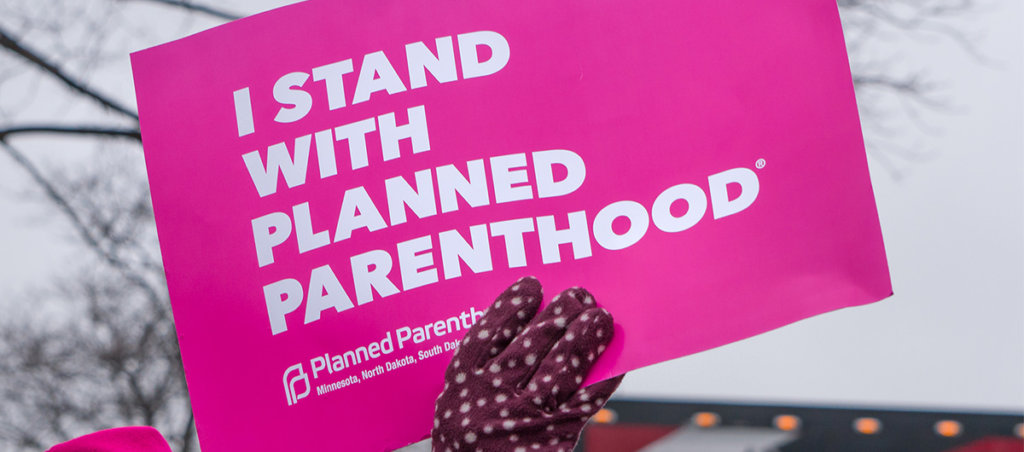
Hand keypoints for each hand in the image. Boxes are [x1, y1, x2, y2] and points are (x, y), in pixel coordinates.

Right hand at [431, 277, 622, 451]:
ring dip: (586, 337)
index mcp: (464, 383)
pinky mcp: (555, 435)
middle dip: (561, 313)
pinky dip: (603, 377)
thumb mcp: (460, 403)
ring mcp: (526, 415)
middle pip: (533, 342)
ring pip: (562, 365)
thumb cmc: (473, 441)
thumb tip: (530, 323)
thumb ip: (485, 367)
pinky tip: (615, 361)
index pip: (489, 333)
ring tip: (601, 317)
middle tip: (579, 295)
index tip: (531, 284)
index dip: (511, 306)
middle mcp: (494, 395)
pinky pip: (586, 399)